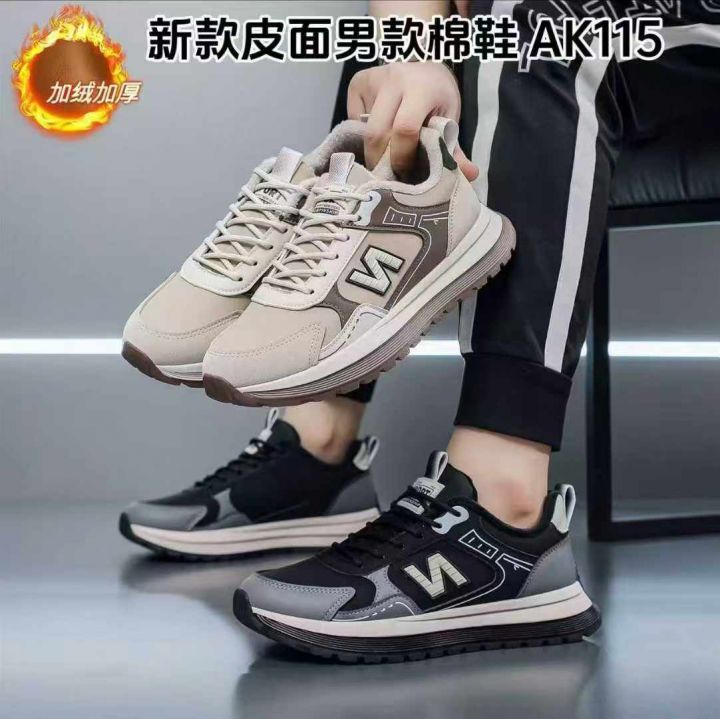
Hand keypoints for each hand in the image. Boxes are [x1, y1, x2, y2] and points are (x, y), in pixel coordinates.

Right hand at [347, 62, 477, 180]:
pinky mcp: (358, 82)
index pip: (405, 128)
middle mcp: (395, 78)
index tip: (405, 172)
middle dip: (381, 161)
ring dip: (372, 151)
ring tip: (383, 159)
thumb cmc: (438, 97)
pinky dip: (363, 134)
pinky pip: (354, 120)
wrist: (424, 61)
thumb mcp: (449, 119)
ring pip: (364, 130)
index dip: (401, 156)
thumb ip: (453, 149)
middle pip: (377, 133)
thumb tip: (469, 175)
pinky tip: (378, 132)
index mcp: (422, 87)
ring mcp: (374, 78)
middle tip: (390, 174)